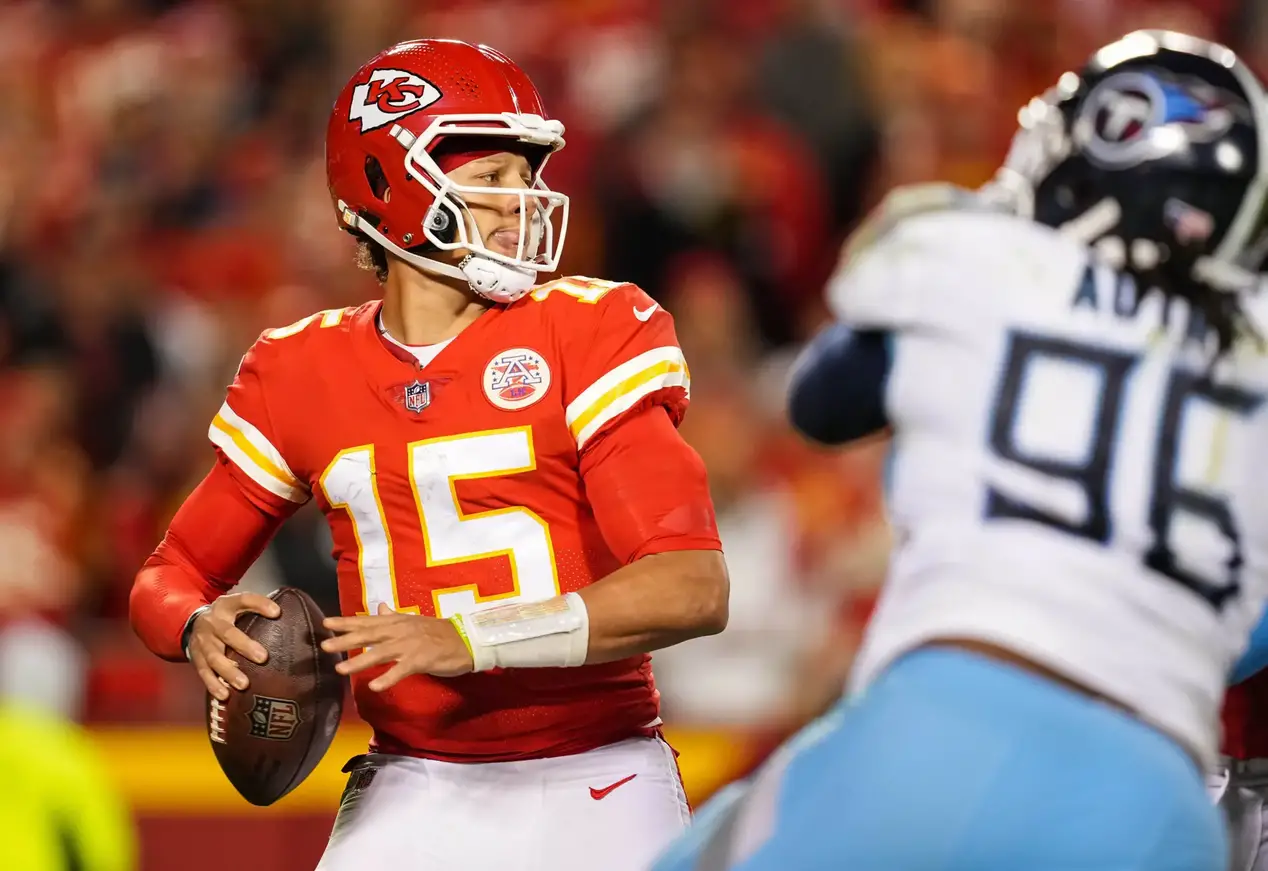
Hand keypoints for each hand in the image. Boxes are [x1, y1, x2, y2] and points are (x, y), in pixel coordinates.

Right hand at [189, 592, 279, 699]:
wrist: (194, 623)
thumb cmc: (227, 617)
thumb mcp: (238, 606)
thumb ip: (257, 609)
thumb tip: (286, 616)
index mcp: (226, 605)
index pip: (244, 600)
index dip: (260, 604)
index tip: (277, 612)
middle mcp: (212, 622)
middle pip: (227, 633)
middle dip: (244, 646)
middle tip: (263, 657)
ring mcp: (202, 641)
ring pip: (214, 657)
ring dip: (228, 672)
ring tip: (244, 684)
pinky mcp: (195, 658)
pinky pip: (203, 673)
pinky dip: (213, 685)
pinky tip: (225, 695)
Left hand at [322, 604, 473, 690]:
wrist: (465, 640)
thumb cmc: (439, 633)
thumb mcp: (414, 621)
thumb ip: (394, 617)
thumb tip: (381, 608)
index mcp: (397, 622)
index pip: (367, 621)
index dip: (346, 622)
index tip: (326, 623)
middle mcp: (400, 631)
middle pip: (368, 635)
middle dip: (345, 640)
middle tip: (324, 645)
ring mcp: (410, 646)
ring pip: (380, 653)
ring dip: (359, 661)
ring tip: (341, 669)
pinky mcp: (420, 660)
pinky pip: (401, 670)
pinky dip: (387, 678)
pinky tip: (374, 686)